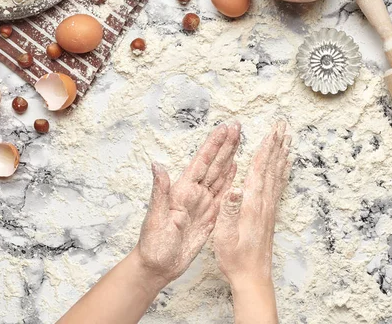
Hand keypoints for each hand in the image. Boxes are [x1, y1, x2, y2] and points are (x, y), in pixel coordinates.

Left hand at [136, 122, 240, 283]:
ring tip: (239, 140)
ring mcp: (202, 203)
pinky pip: (222, 194)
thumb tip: (157, 165)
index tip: (224, 128)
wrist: (157, 266)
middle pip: (213, 164)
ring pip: (219, 175)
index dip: (213, 144)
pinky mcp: (209, 216)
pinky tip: (235, 168)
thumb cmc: (153, 244)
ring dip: (229, 157)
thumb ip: (159, 191)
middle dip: (225, 144)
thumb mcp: (155, 218)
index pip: (201, 162)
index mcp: (182, 190)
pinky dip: (230, 180)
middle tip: (237, 126)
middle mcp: (193, 193)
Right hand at [214, 121, 291, 286]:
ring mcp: (269, 208)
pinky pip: (278, 186)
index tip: (272, 130)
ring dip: (282, 154)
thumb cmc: (235, 257)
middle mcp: (264, 203)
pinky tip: (285, 166)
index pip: (260, 169)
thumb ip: (229, 209)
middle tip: (284, 125)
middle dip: (277, 144)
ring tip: (288, 138)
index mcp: (251, 203)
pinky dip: (283, 172)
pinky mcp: (269, 214)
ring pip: (277, 175)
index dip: (266, 148)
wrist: (252, 277)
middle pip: (272, 167)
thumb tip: (235, 187)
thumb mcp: (224, 234)